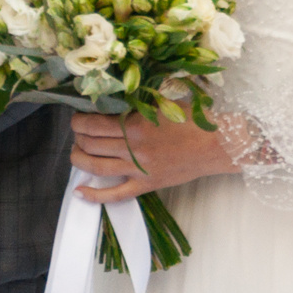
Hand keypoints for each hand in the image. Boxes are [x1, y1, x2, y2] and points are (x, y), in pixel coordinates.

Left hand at [70, 108, 235, 200]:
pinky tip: (80, 192)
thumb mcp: (163, 102)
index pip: (94, 124)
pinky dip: (95, 195)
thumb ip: (138, 102)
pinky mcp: (145, 185)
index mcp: (136, 125)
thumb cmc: (192, 120)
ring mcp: (138, 169)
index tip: (79, 117)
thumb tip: (113, 97)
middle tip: (78, 132)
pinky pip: (115, 195)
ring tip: (76, 152)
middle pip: (90, 144)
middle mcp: (133, 148)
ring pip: (96, 167)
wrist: (216, 146)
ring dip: (79, 159)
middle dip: (77, 137)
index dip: (79, 120)